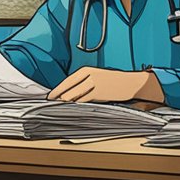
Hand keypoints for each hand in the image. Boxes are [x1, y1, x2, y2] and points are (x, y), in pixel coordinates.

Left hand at [47, 67, 163, 103]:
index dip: (56, 90)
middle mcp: (88, 76)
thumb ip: (82, 83)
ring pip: (73, 96)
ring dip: (65, 103)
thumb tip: (68, 93)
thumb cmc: (113, 81)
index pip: (66, 81)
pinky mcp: (98, 94)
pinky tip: (72, 109)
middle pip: (67, 89)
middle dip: (58, 98)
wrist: (130, 83)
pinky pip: (83, 101)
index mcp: (86, 70)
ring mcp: (93, 85)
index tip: (49, 97)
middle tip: (51, 104)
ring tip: (59, 108)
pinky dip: (76, 105)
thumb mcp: (96, 77)